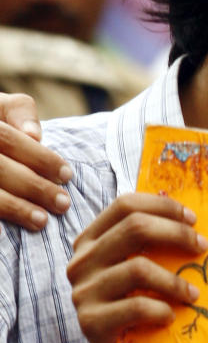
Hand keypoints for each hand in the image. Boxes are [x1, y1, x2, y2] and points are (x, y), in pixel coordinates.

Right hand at [0, 93, 73, 231]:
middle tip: (62, 203)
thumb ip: (20, 113)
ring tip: (41, 221)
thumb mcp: (1, 108)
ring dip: (13, 207)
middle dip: (32, 186)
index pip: (6, 139)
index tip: (66, 175)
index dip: (38, 157)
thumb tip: (34, 135)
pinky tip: (3, 235)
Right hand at [66, 194, 207, 342]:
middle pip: (135, 228)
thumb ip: (148, 244)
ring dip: (175, 281)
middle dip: (177, 234)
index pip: (125, 205)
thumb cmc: (133, 306)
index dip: (162, 206)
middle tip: (203, 247)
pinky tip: (172, 316)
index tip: (193, 219)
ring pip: (138, 268)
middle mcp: (81, 261)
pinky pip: (137, 307)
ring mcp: (82, 291)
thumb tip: (192, 219)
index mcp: (90, 240)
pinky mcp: (90, 320)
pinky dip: (162, 309)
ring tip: (194, 294)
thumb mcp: (136, 270)